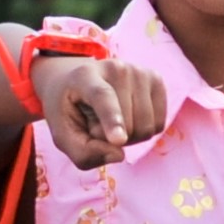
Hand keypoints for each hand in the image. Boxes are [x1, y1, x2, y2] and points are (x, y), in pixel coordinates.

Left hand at [30, 54, 168, 168]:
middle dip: (113, 139)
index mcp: (84, 76)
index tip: (118, 140)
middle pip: (129, 123)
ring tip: (112, 122)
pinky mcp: (156, 80)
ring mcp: (139, 72)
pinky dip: (144, 130)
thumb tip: (119, 155)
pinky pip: (159, 124)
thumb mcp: (63, 136)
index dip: (112, 120)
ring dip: (129, 136)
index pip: (103, 97)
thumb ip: (84, 152)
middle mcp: (116, 68)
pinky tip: (129, 117)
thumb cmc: (69, 111)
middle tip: (97, 126)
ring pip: (147, 127)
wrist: (77, 81)